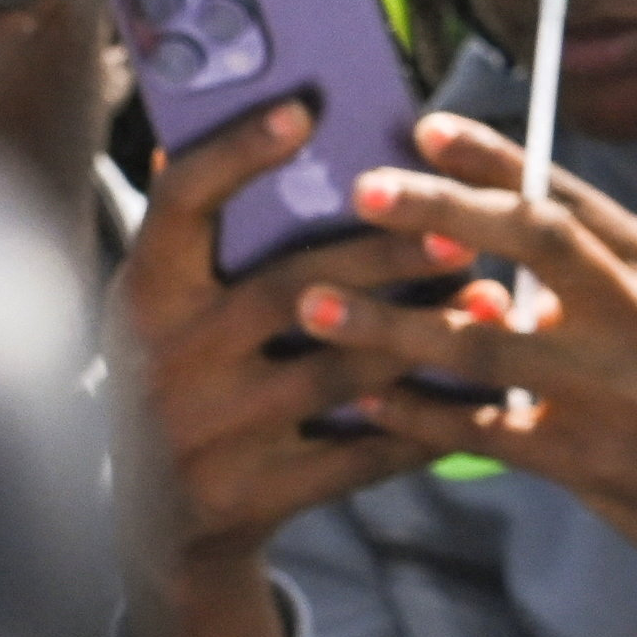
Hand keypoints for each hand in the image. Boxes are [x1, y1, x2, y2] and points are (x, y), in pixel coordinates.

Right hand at [109, 101, 443, 636]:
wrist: (157, 527)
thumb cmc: (180, 380)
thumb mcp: (159, 308)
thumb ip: (185, 237)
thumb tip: (192, 131)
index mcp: (143, 293)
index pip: (182, 203)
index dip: (238, 151)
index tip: (306, 109)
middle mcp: (165, 360)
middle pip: (291, 288)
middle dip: (385, 256)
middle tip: (463, 228)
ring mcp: (206, 433)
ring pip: (338, 373)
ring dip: (424, 336)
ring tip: (493, 301)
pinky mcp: (252, 495)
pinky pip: (358, 454)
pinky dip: (424, 424)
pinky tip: (481, 392)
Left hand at [342, 113, 636, 581]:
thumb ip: (609, 278)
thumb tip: (502, 247)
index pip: (570, 195)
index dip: (494, 158)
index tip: (427, 127)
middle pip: (530, 242)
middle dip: (439, 210)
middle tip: (364, 190)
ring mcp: (616, 392)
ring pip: (483, 343)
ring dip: (391, 325)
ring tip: (316, 307)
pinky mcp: (591, 463)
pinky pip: (484, 432)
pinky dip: (418, 417)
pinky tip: (367, 402)